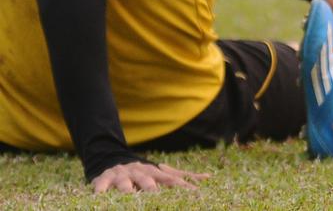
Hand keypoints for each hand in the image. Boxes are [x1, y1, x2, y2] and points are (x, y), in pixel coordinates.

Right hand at [92, 161, 207, 192]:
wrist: (114, 160)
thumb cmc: (143, 173)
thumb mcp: (162, 174)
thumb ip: (183, 177)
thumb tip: (208, 177)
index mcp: (156, 173)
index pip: (172, 180)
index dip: (183, 187)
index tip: (195, 195)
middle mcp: (140, 173)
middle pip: (148, 182)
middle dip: (153, 189)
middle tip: (157, 197)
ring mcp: (122, 176)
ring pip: (125, 183)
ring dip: (127, 189)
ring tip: (129, 195)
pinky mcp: (104, 179)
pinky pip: (101, 185)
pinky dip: (100, 191)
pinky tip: (100, 197)